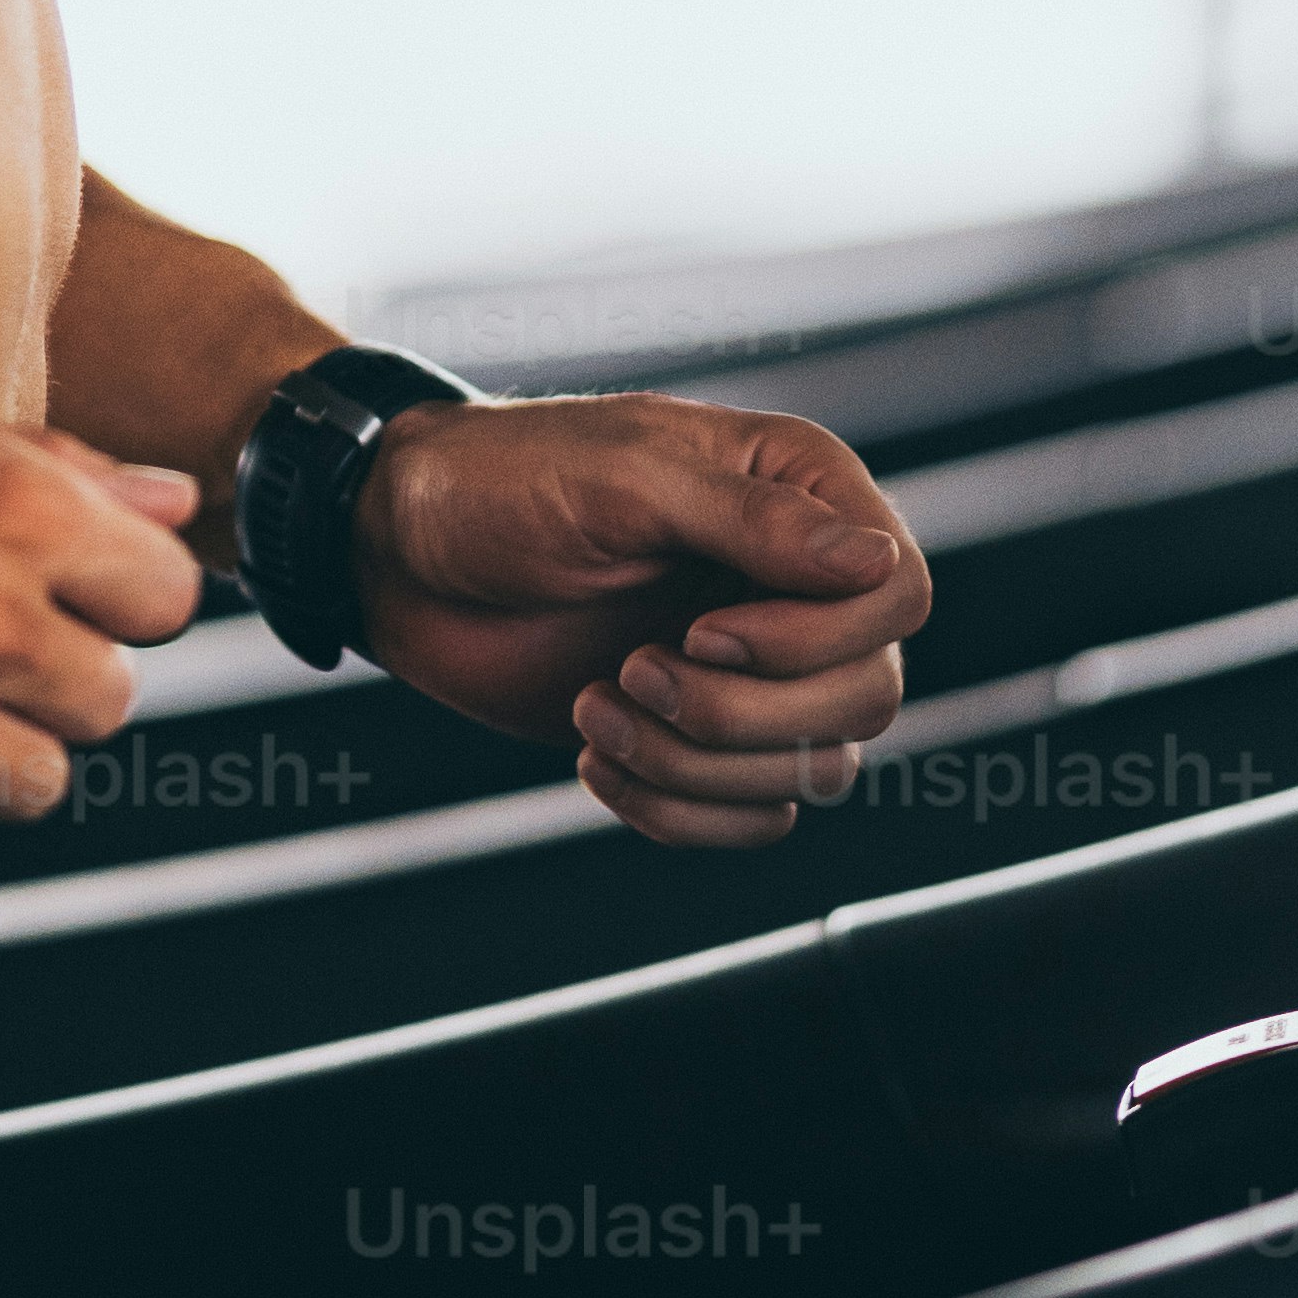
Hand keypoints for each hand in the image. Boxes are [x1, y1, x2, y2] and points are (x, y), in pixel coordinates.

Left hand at [353, 389, 930, 850]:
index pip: (898, 594)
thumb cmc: (500, 485)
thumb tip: (876, 563)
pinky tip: (596, 757)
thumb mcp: (621, 480)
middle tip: (633, 671)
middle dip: (744, 714)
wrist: (399, 554)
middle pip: (870, 694)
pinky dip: (678, 809)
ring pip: (816, 769)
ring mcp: (752, 665)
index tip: (701, 631)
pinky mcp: (700, 735)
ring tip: (597, 708)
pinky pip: (753, 817)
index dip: (815, 640)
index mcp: (796, 489)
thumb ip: (752, 521)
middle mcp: (792, 580)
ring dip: (698, 763)